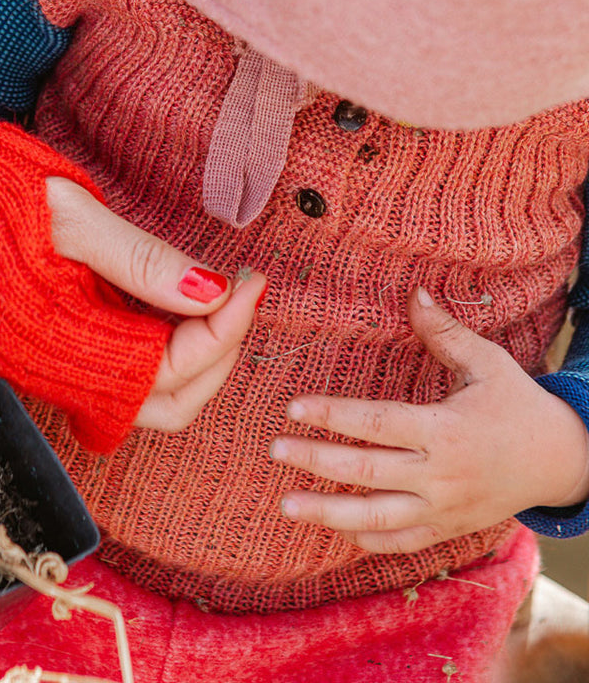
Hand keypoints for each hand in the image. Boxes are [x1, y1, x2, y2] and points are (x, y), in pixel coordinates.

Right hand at [46, 177, 266, 431]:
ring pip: (143, 394)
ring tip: (217, 295)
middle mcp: (54, 372)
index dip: (223, 329)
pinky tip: (169, 300)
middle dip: (218, 355)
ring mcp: (46, 366)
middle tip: (242, 291)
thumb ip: (140, 259)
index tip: (250, 279)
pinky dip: (157, 346)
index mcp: (60, 345)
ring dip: (192, 354)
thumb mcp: (68, 214)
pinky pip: (115, 372)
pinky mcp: (42, 348)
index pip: (171, 368)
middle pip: (166, 403)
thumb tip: (213, 292)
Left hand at [270, 287, 588, 552]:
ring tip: (285, 504)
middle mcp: (441, 475)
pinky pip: (403, 542)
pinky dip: (368, 540)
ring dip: (328, 513)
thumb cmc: (519, 405)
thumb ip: (445, 333)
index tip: (295, 408)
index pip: (377, 423)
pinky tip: (335, 533)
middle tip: (275, 449)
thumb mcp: (488, 364)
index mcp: (446, 430)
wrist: (564, 462)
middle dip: (317, 460)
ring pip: (378, 517)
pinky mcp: (449, 529)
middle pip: (368, 471)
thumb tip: (414, 293)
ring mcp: (444, 508)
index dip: (333, 414)